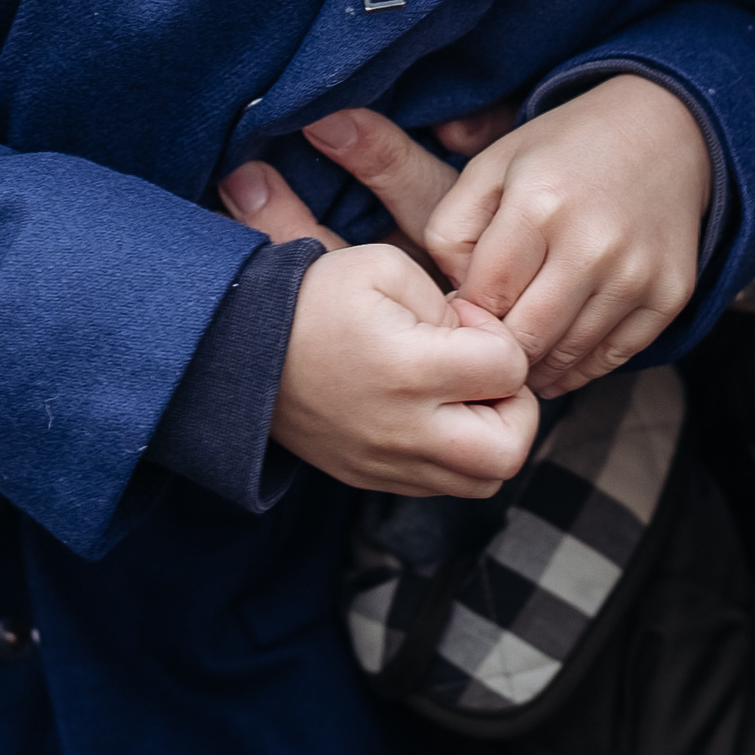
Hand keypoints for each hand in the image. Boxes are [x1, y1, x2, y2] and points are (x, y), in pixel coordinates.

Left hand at [228, 77, 710, 396]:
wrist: (667, 131)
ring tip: (508, 356)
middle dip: (489, 354)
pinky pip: (611, 359)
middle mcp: (591, 243)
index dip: (457, 316)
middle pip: (520, 341)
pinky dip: (578, 366)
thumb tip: (438, 299)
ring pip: (566, 359)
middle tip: (472, 353)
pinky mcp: (666, 296)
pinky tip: (555, 350)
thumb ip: (448, 225)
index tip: (451, 316)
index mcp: (538, 204)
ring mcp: (636, 274)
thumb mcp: (492, 165)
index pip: (478, 298)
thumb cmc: (560, 152)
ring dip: (530, 369)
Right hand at [269, 243, 538, 496]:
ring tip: (462, 394)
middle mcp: (404, 431)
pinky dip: (457, 455)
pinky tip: (434, 411)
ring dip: (490, 436)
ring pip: (484, 481)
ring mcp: (387, 465)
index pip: (510, 369)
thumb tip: (480, 341)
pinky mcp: (373, 479)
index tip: (461, 319)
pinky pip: (444, 487)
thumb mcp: (384, 266)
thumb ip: (448, 302)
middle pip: (510, 450)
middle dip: (515, 404)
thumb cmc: (316, 300)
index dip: (499, 335)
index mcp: (409, 371)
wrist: (239, 351)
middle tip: (484, 370)